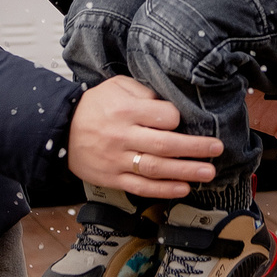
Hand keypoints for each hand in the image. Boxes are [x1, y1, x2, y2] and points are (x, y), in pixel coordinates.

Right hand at [68, 75, 221, 198]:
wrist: (60, 130)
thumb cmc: (93, 106)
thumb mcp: (115, 86)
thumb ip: (143, 91)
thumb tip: (170, 103)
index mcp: (124, 110)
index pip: (162, 116)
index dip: (178, 119)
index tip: (185, 120)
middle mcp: (122, 136)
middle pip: (165, 145)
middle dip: (195, 148)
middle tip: (216, 149)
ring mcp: (117, 160)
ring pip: (156, 169)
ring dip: (186, 171)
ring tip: (208, 171)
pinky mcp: (113, 178)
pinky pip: (142, 187)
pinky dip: (164, 189)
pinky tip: (184, 187)